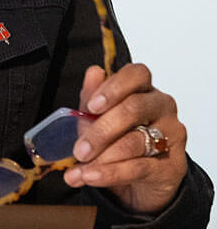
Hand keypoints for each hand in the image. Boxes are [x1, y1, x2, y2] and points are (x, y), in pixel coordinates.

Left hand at [64, 63, 187, 214]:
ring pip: (135, 141)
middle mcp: (162, 107)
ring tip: (81, 167)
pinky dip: (111, 173)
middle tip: (79, 149)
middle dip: (101, 131)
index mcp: (143, 89)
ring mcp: (172, 135)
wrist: (138, 180)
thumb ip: (92, 96)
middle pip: (133, 109)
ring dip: (103, 156)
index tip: (92, 106)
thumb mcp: (97, 117)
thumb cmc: (117, 139)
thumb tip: (93, 73)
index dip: (113, 87)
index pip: (137, 74)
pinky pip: (140, 166)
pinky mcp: (174, 164)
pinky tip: (93, 176)